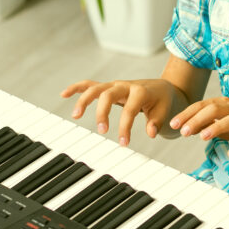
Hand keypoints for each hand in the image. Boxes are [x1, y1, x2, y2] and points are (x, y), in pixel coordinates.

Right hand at [60, 78, 174, 145]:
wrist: (162, 87)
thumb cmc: (162, 100)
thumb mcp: (164, 110)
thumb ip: (156, 121)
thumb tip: (150, 133)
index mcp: (140, 91)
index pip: (129, 109)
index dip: (125, 127)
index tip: (124, 143)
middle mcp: (125, 86)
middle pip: (108, 94)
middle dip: (102, 112)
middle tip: (102, 131)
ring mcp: (115, 85)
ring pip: (96, 88)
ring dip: (84, 99)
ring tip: (76, 115)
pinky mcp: (109, 88)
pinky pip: (90, 85)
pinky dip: (77, 88)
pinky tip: (64, 94)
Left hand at [171, 97, 228, 159]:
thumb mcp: (218, 124)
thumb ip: (202, 124)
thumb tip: (183, 126)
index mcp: (224, 105)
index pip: (202, 105)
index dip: (187, 114)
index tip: (173, 125)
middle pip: (215, 109)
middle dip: (197, 119)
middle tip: (184, 132)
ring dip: (216, 127)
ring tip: (203, 137)